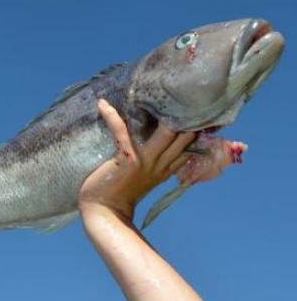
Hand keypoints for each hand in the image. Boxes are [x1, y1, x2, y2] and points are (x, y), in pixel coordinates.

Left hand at [78, 100, 195, 223]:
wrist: (103, 212)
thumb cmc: (120, 192)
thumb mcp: (147, 177)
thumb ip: (158, 160)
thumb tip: (162, 136)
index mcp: (166, 168)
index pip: (190, 143)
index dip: (196, 125)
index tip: (197, 105)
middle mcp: (161, 163)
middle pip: (185, 135)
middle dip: (187, 113)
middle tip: (183, 88)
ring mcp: (145, 161)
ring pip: (167, 132)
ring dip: (163, 111)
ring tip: (154, 89)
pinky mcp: (127, 159)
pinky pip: (121, 131)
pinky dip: (112, 116)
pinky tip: (103, 105)